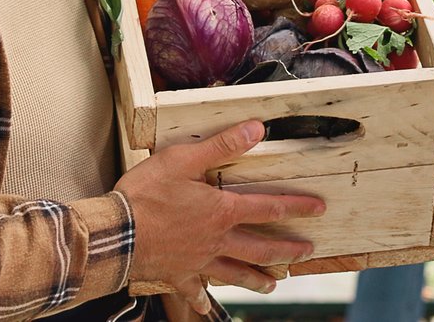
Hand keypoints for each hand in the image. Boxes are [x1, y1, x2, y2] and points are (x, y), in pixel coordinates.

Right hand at [115, 121, 324, 308]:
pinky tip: (206, 306)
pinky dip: (200, 299)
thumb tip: (256, 129)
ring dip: (256, 279)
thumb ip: (222, 145)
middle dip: (287, 250)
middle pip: (260, 248)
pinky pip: (193, 291)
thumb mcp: (183, 159)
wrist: (115, 234)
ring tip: (273, 286)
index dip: (297, 207)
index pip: (269, 208)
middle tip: (307, 253)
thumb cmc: (145, 195)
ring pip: (235, 273)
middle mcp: (216, 240)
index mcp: (221, 211)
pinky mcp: (175, 274)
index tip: (319, 210)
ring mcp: (197, 261)